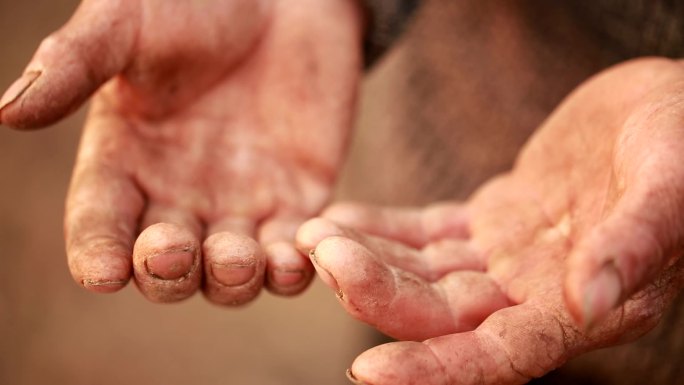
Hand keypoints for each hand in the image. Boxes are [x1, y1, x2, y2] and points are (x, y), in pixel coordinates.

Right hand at [0, 0, 362, 303]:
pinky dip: (296, 268)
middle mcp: (181, 198)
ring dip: (233, 278)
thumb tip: (8, 110)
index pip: (101, 223)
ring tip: (236, 258)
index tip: (102, 271)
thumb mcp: (129, 24)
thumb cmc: (197, 5)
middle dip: (167, 271)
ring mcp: (241, 206)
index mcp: (126, 164)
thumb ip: (76, 63)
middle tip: (171, 251)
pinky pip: (295, 254)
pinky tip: (300, 256)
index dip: (99, 251)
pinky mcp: (295, 203)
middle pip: (167, 266)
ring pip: (231, 274)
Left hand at [297, 58, 683, 383]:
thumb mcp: (674, 181)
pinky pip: (427, 232)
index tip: (368, 372)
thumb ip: (636, 242)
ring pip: (426, 273)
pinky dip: (383, 228)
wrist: (668, 103)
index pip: (503, 355)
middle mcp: (540, 295)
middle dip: (377, 293)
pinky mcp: (493, 220)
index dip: (438, 368)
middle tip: (321, 257)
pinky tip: (341, 219)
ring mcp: (510, 259)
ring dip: (369, 258)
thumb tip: (592, 301)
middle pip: (444, 314)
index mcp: (589, 307)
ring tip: (313, 235)